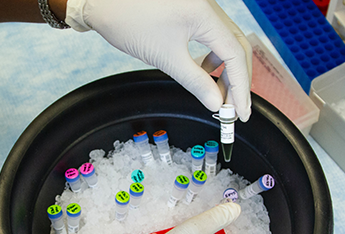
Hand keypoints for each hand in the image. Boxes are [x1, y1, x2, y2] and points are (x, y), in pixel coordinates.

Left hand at [65, 0, 252, 121]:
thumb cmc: (128, 21)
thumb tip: (215, 103)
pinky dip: (214, 57)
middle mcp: (208, 7)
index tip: (240, 112)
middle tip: (234, 108)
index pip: (236, 54)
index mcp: (205, 15)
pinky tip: (204, 70)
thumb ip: (195, 81)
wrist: (103, 2)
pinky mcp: (193, 10)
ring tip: (217, 93)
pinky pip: (214, 35)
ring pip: (227, 42)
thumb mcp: (165, 57)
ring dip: (226, 69)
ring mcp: (202, 7)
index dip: (241, 87)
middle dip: (238, 80)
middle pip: (238, 47)